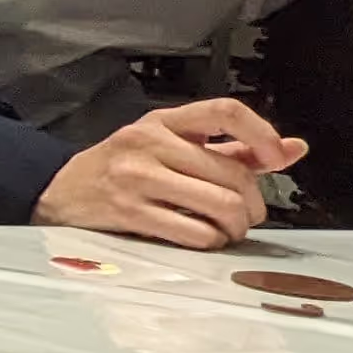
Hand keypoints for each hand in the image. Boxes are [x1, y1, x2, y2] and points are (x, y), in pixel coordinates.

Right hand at [35, 97, 306, 249]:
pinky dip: (211, 241)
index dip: (261, 134)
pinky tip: (203, 238)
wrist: (60, 191)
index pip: (224, 111)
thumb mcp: (171, 146)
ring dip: (235, 226)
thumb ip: (232, 148)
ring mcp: (136, 177)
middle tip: (246, 214)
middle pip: (232, 172)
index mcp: (164, 121)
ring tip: (227, 229)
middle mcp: (149, 143)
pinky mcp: (129, 212)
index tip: (276, 159)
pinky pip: (195, 232)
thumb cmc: (122, 169)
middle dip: (252, 203)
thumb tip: (292, 149)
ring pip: (220, 204)